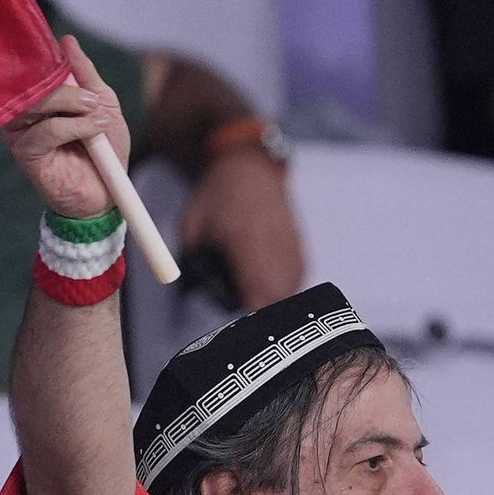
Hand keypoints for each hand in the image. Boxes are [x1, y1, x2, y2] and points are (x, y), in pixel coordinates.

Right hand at [5, 37, 131, 222]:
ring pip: (35, 104)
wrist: (109, 192)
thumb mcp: (103, 103)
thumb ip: (85, 73)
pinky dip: (73, 126)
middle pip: (31, 84)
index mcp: (38, 97)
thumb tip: (67, 40)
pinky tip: (93, 130)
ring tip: (96, 114)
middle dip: (66, 87)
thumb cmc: (104, 149)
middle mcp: (22, 112)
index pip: (33, 69)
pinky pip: (44, 131)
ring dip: (70, 105)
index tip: (67, 59)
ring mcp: (20, 133)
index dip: (48, 60)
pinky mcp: (26, 154)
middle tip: (92, 98)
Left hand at [176, 122, 301, 305]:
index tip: (231, 324)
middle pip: (275, 306)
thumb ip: (193, 268)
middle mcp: (278, 253)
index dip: (246, 322)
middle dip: (256, 314)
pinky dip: (278, 290)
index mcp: (248, 245)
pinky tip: (261, 276)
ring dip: (268, 302)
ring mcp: (294, 255)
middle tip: (235, 307)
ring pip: (287, 299)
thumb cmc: (216, 198)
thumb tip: (198, 302)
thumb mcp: (191, 229)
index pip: (257, 301)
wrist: (251, 170)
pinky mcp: (301, 255)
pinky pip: (293, 287)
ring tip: (247, 288)